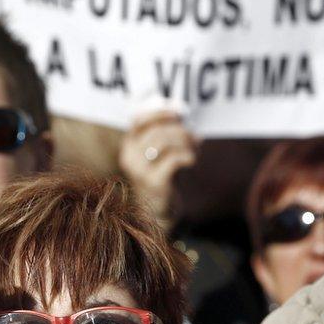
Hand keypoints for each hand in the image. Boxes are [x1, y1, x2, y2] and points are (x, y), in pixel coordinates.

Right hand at [117, 110, 196, 226]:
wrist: (157, 210)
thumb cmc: (161, 176)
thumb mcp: (156, 154)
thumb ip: (164, 134)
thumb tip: (180, 112)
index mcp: (129, 146)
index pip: (139, 120)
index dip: (159, 113)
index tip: (178, 113)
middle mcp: (130, 157)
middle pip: (157, 131)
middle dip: (180, 130)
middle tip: (194, 136)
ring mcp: (140, 171)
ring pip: (165, 142)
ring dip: (185, 142)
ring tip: (194, 148)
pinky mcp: (154, 182)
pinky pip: (173, 159)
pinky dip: (187, 156)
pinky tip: (191, 160)